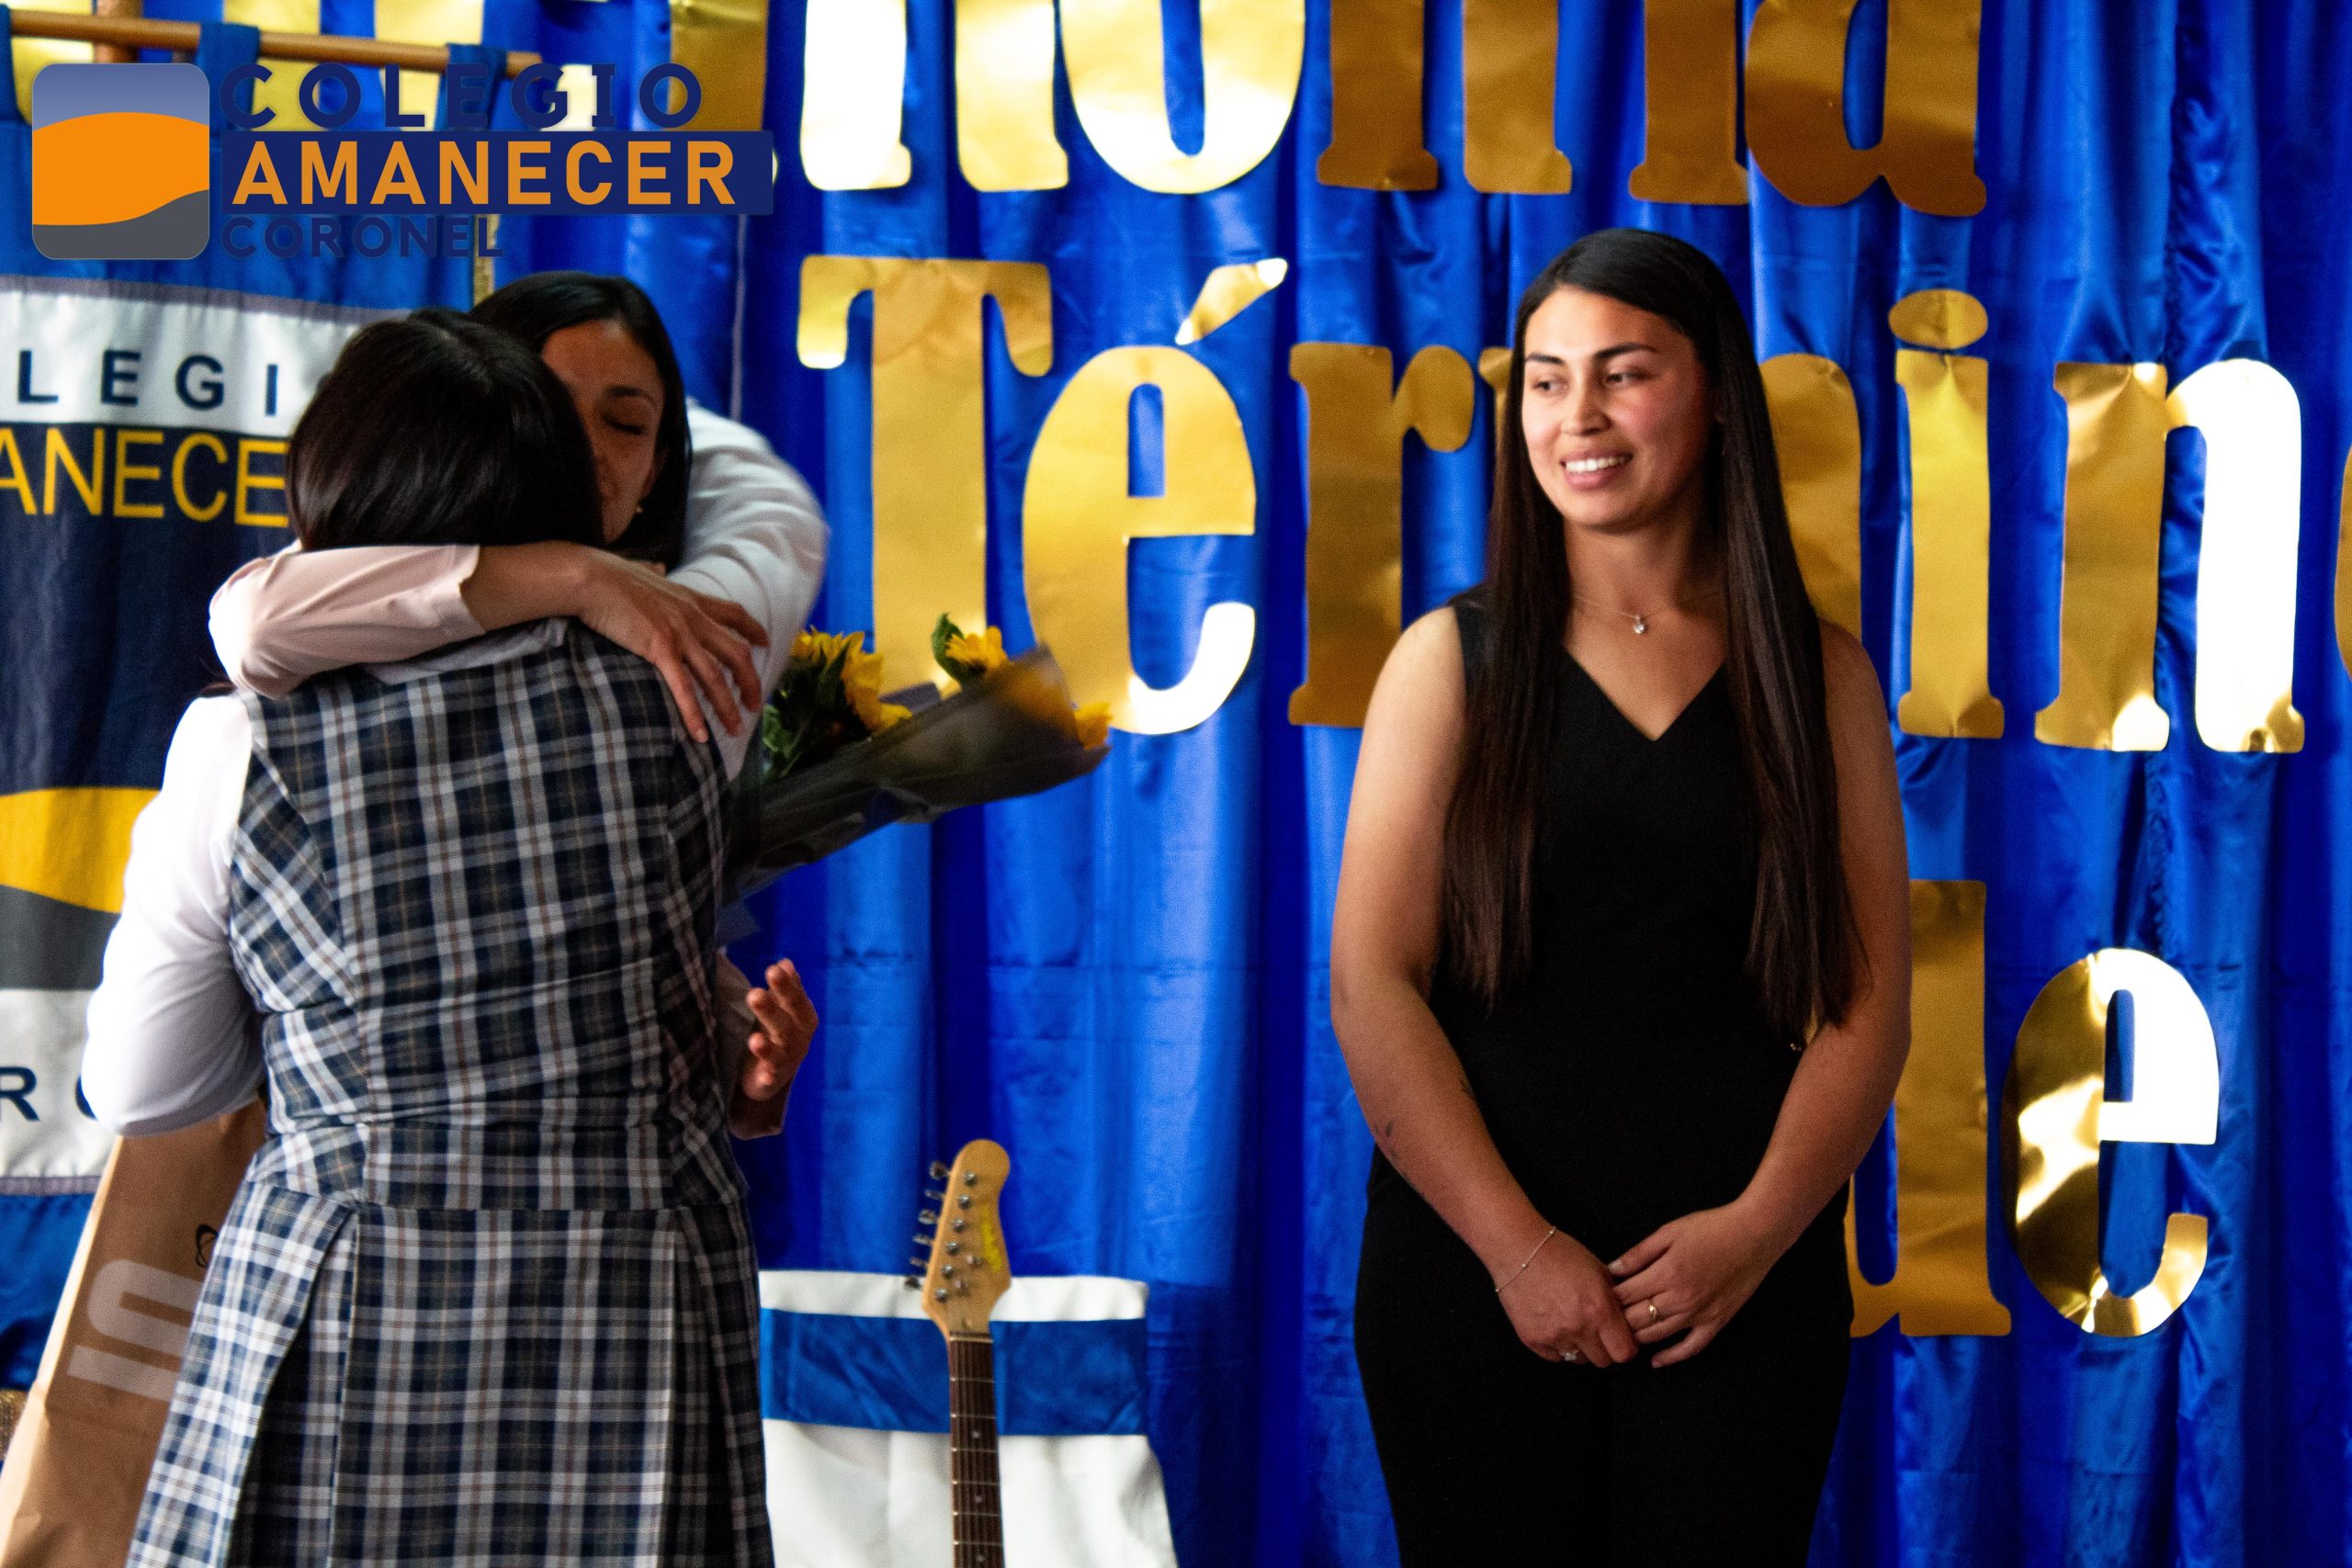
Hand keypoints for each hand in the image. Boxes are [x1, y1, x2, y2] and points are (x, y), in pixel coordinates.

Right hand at [571, 552, 767, 743]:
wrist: (591, 577)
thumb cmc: (609, 575)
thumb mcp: (643, 571)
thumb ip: (655, 573)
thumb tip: (656, 568)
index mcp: (691, 599)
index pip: (734, 613)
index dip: (752, 630)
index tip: (764, 643)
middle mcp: (692, 617)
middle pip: (736, 653)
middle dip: (750, 682)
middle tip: (755, 705)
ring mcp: (679, 633)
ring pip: (715, 677)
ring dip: (728, 706)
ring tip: (736, 729)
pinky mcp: (659, 648)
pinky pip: (683, 688)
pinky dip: (694, 714)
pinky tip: (700, 735)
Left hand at [728, 960, 815, 1138]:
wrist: (776, 1071)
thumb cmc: (778, 1030)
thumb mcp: (783, 1008)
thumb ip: (785, 988)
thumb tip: (785, 963)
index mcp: (803, 1017)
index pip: (796, 999)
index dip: (785, 986)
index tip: (772, 969)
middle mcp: (799, 1039)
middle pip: (786, 1024)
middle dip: (771, 1009)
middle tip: (754, 994)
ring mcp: (787, 1061)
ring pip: (778, 1052)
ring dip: (767, 1047)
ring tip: (754, 1040)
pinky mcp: (771, 1080)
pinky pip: (770, 1079)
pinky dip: (768, 1079)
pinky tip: (763, 1077)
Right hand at [1493, 1226, 1639, 1367]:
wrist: (1517, 1249)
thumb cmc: (1559, 1252)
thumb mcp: (1598, 1269)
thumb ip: (1614, 1298)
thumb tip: (1625, 1317)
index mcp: (1599, 1309)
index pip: (1624, 1352)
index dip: (1625, 1346)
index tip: (1620, 1338)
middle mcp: (1578, 1328)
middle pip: (1603, 1361)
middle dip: (1604, 1348)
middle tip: (1596, 1331)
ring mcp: (1554, 1336)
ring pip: (1579, 1360)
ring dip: (1580, 1348)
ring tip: (1572, 1325)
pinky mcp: (1532, 1340)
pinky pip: (1555, 1356)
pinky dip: (1558, 1346)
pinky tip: (1554, 1325)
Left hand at [1608, 1204, 1782, 1366]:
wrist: (1754, 1234)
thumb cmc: (1711, 1228)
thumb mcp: (1669, 1232)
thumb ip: (1638, 1253)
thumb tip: (1611, 1270)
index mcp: (1666, 1273)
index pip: (1625, 1295)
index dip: (1606, 1298)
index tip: (1596, 1298)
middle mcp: (1681, 1298)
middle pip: (1636, 1319)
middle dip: (1616, 1320)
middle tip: (1602, 1320)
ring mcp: (1700, 1314)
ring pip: (1657, 1335)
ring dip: (1635, 1337)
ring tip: (1619, 1335)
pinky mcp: (1717, 1322)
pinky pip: (1691, 1348)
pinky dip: (1671, 1357)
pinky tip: (1656, 1360)